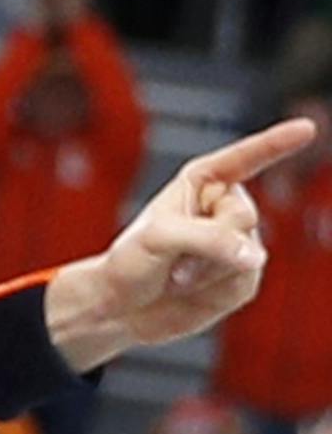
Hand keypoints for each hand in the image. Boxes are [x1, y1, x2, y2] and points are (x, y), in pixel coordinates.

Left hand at [45, 118, 317, 369]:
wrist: (126, 306)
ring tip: (178, 274)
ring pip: (249, 254)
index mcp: (199, 182)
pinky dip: (219, 290)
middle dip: (211, 241)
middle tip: (175, 257)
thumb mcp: (158, 239)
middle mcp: (222, 208)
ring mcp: (236, 243)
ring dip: (210, 270)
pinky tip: (194, 290)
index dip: (277, 143)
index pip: (243, 159)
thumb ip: (208, 239)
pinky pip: (248, 282)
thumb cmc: (130, 261)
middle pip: (244, 217)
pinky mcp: (242, 276)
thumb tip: (255, 255)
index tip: (308, 127)